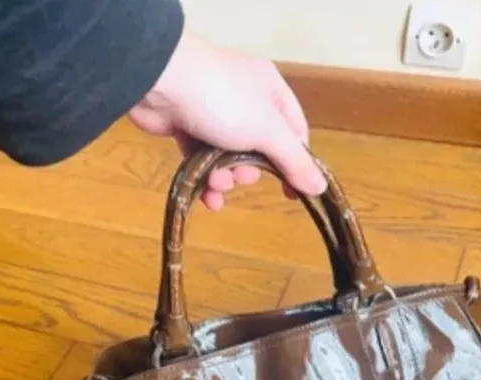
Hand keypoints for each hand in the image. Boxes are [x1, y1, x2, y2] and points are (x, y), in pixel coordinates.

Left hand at [128, 30, 326, 209]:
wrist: (160, 83)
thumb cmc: (222, 101)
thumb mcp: (267, 131)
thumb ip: (293, 161)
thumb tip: (320, 187)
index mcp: (271, 92)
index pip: (295, 133)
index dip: (295, 164)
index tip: (293, 193)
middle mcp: (246, 101)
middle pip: (260, 151)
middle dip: (249, 172)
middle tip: (239, 178)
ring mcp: (215, 114)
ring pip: (230, 160)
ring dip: (224, 180)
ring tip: (215, 184)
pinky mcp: (187, 128)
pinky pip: (203, 162)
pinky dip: (204, 180)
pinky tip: (204, 197)